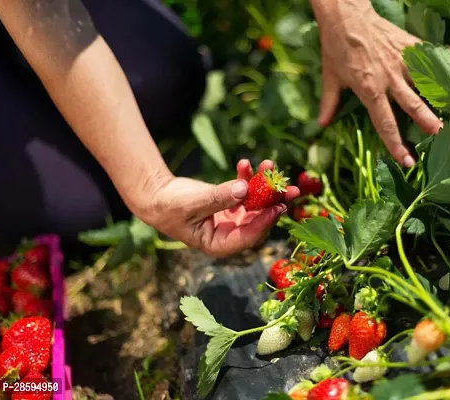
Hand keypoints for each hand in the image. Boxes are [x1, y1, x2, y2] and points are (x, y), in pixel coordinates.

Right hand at [138, 159, 298, 257]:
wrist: (157, 197)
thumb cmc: (169, 207)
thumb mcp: (192, 204)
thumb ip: (218, 198)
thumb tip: (245, 189)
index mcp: (220, 244)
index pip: (249, 236)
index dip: (265, 222)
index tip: (279, 206)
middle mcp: (231, 233)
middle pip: (259, 220)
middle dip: (275, 202)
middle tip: (291, 189)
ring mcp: (232, 218)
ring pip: (256, 203)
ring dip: (264, 186)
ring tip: (270, 165)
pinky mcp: (231, 203)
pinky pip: (244, 190)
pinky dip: (246, 177)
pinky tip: (245, 163)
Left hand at [313, 0, 442, 166]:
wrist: (345, 14)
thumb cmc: (336, 47)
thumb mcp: (330, 77)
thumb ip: (329, 103)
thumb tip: (321, 125)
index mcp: (369, 90)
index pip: (384, 123)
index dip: (396, 144)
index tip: (407, 161)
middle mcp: (389, 78)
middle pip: (413, 105)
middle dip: (428, 122)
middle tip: (443, 136)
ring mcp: (402, 61)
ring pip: (428, 81)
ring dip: (446, 94)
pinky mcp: (409, 45)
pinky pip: (431, 53)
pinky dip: (448, 56)